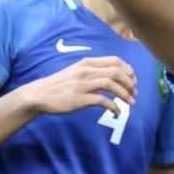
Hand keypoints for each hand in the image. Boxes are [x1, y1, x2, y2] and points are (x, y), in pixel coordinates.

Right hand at [18, 56, 136, 116]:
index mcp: (87, 63)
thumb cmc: (61, 84)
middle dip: (130, 83)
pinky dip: (114, 106)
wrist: (39, 94)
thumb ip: (94, 70)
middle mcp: (86, 71)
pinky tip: (117, 112)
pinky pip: (103, 101)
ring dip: (125, 94)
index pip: (115, 61)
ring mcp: (82, 84)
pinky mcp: (79, 99)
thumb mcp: (77, 71)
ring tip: (131, 102)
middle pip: (116, 72)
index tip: (133, 79)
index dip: (128, 70)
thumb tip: (117, 75)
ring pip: (111, 84)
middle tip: (135, 92)